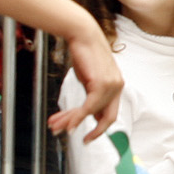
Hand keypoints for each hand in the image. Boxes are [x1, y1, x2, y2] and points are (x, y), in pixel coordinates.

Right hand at [48, 16, 122, 140]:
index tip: (88, 137)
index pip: (111, 114)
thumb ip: (92, 94)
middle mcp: (118, 87)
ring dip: (71, 121)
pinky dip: (77, 117)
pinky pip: (88, 107)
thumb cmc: (83, 54)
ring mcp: (112, 85)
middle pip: (105, 118)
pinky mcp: (101, 84)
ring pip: (92, 112)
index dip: (100, 128)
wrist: (82, 35)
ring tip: (55, 126)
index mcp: (117, 86)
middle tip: (68, 135)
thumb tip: (87, 112)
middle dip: (89, 131)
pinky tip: (66, 124)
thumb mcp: (89, 78)